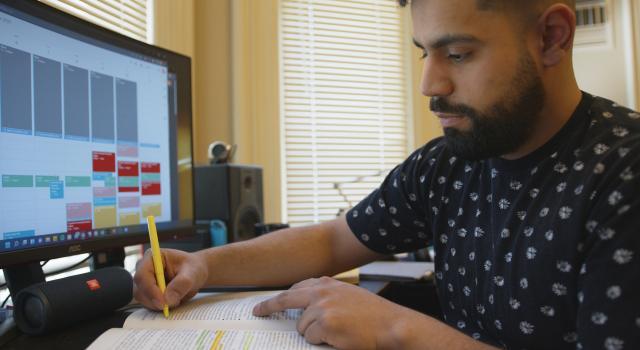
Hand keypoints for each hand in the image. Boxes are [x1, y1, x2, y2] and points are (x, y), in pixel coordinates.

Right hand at [133, 248, 208, 309]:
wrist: (195, 274)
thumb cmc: (193, 268)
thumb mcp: (192, 273)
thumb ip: (181, 283)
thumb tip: (168, 299)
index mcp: (152, 257)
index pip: (142, 275)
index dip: (150, 290)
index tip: (163, 302)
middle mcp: (144, 269)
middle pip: (139, 290)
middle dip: (155, 300)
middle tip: (172, 304)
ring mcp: (144, 283)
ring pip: (143, 299)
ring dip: (158, 305)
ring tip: (177, 299)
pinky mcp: (148, 294)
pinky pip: (149, 305)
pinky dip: (160, 308)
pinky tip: (172, 302)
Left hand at [252, 277, 407, 348]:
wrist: (391, 325)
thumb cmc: (374, 315)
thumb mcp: (348, 297)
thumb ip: (327, 298)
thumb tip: (305, 309)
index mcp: (326, 284)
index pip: (295, 289)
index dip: (278, 298)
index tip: (263, 305)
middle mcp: (321, 292)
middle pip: (285, 299)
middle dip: (269, 307)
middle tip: (258, 312)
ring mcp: (322, 307)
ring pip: (301, 327)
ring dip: (314, 334)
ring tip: (338, 333)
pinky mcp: (324, 324)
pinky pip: (310, 338)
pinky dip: (322, 342)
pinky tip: (338, 338)